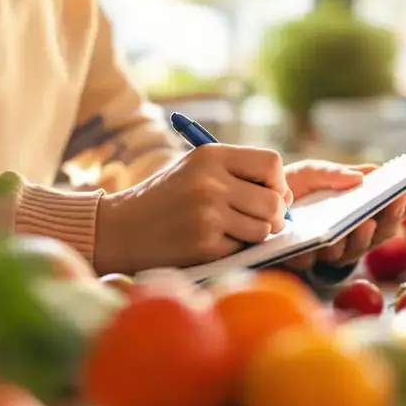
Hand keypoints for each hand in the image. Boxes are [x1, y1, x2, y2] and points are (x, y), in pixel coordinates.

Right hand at [93, 144, 290, 273]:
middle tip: (260, 221)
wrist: (119, 229)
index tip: (269, 193)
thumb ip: (237, 174)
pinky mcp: (204, 244)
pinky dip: (233, 249)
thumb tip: (286, 196)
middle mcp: (210, 181)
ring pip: (263, 228)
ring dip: (255, 235)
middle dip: (273, 215)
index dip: (278, 181)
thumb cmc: (165, 200)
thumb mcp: (195, 170)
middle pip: (274, 200)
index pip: (271, 162)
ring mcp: (207, 213)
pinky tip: (211, 243)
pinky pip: (242, 248)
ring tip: (230, 231)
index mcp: (210, 155)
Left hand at [281, 160, 405, 270]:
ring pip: (354, 250)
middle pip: (382, 232)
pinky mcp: (304, 260)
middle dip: (393, 216)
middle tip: (397, 199)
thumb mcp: (312, 172)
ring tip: (365, 221)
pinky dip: (324, 249)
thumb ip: (335, 173)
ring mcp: (330, 250)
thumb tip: (368, 174)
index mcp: (360, 211)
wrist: (254, 204)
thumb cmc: (292, 188)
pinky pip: (318, 260)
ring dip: (363, 237)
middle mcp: (351, 235)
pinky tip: (327, 239)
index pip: (393, 208)